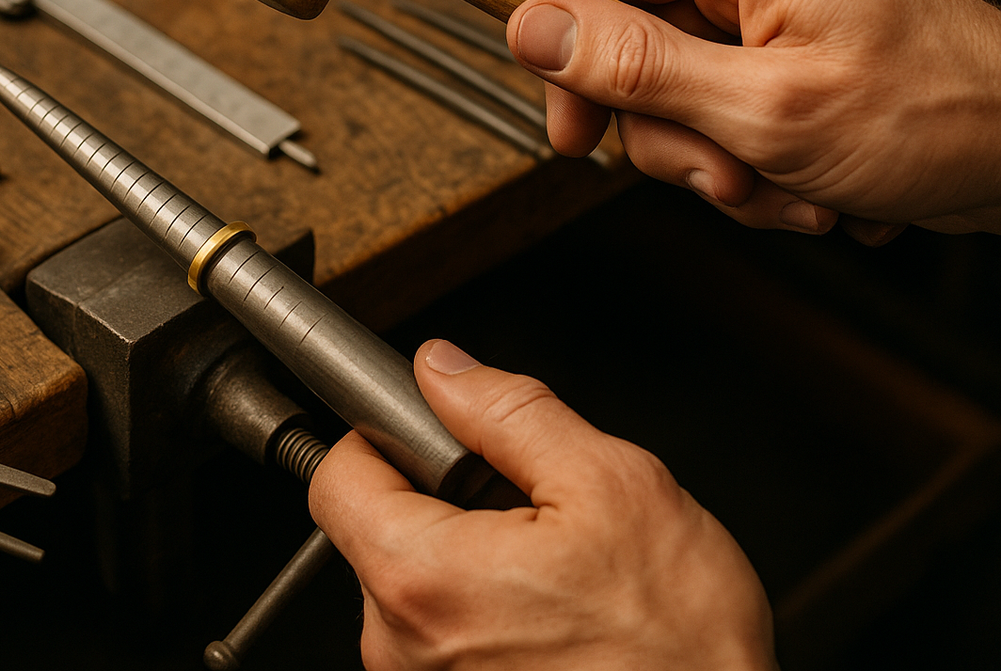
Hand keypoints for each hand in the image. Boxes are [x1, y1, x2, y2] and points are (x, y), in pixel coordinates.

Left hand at [309, 340, 776, 670]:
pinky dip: (482, 609)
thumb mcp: (612, 485)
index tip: (429, 432)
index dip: (382, 436)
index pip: (335, 477)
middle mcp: (401, 644)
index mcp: (422, 577)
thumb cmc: (678, 646)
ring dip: (468, 559)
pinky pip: (440, 633)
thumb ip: (510, 412)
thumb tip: (445, 370)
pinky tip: (548, 615)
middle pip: (375, 529)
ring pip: (412, 581)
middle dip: (440, 501)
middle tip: (523, 510)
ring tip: (550, 573)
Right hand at [508, 0, 1000, 240]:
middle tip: (725, 173)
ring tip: (789, 187)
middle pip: (635, 50)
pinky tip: (810, 190)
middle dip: (673, 137)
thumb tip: (529, 29)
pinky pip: (722, 122)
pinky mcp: (789, 64)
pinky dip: (755, 171)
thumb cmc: (937, 113)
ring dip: (720, 166)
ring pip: (677, 101)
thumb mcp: (762, 106)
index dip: (570, 52)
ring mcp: (773, 17)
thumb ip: (635, 68)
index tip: (572, 130)